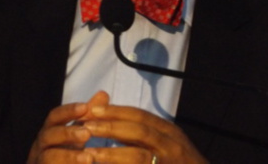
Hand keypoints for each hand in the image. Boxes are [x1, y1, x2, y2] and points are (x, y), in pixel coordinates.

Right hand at [27, 91, 109, 163]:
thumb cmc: (67, 153)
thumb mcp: (79, 133)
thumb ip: (89, 116)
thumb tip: (103, 94)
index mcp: (50, 131)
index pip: (55, 116)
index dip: (68, 111)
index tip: (85, 107)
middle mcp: (41, 145)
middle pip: (49, 135)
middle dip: (68, 133)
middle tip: (86, 133)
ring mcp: (39, 161)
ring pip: (48, 157)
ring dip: (68, 156)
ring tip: (88, 158)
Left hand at [83, 104, 207, 163]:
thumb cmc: (180, 162)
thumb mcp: (167, 142)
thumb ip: (144, 132)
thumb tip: (114, 119)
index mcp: (169, 131)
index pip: (140, 116)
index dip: (116, 111)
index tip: (94, 109)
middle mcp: (171, 145)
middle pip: (140, 132)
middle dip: (112, 128)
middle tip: (87, 127)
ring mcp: (167, 163)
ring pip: (139, 156)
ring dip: (113, 155)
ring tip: (90, 154)